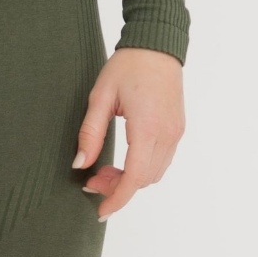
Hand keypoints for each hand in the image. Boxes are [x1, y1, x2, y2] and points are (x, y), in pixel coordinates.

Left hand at [72, 47, 185, 219]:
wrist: (157, 44)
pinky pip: (161, 161)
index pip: (134, 177)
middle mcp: (167, 133)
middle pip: (143, 179)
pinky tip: (123, 161)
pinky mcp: (177, 129)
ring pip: (154, 173)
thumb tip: (80, 164)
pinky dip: (141, 169)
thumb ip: (90, 133)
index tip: (101, 212)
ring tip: (104, 169)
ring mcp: (175, 132)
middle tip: (92, 178)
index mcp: (147, 127)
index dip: (117, 198)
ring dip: (130, 179)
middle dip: (117, 188)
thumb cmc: (127, 66)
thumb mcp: (100, 97)